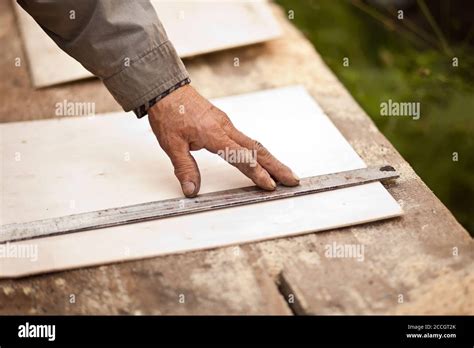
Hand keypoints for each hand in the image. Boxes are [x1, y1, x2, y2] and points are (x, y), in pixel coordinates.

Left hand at [148, 85, 299, 196]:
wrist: (166, 89)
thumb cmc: (169, 114)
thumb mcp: (172, 144)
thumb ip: (184, 168)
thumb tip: (192, 190)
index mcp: (214, 134)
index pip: (241, 157)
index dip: (256, 173)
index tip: (269, 185)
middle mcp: (225, 128)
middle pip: (257, 150)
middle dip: (276, 166)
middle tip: (292, 179)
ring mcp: (227, 125)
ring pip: (254, 144)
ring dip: (271, 159)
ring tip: (285, 173)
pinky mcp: (224, 124)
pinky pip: (246, 140)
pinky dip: (259, 152)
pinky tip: (264, 160)